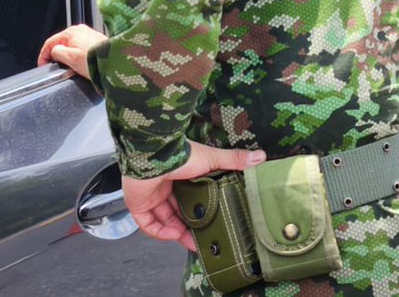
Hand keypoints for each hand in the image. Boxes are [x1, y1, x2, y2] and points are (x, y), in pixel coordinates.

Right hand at [37, 24, 107, 78]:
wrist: (115, 63)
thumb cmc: (95, 61)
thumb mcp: (69, 58)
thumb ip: (57, 53)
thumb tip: (54, 52)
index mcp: (71, 32)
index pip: (50, 42)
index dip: (43, 55)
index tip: (42, 65)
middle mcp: (80, 31)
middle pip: (61, 44)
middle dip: (56, 56)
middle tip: (55, 68)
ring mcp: (89, 36)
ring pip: (71, 47)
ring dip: (67, 57)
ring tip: (69, 69)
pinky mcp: (96, 42)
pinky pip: (81, 49)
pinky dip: (77, 57)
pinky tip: (80, 66)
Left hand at [123, 141, 266, 251]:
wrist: (155, 154)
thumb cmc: (181, 154)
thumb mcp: (212, 158)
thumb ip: (234, 160)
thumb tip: (261, 157)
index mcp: (178, 175)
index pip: (188, 198)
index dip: (199, 212)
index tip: (212, 224)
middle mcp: (162, 186)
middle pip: (175, 213)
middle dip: (189, 229)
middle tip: (204, 241)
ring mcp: (148, 195)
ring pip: (162, 221)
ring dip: (177, 234)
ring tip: (193, 245)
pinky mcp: (137, 203)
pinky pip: (147, 224)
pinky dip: (159, 233)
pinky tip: (174, 236)